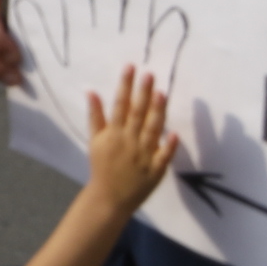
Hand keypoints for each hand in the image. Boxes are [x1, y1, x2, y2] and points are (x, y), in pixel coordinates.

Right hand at [77, 64, 179, 213]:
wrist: (109, 198)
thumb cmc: (102, 167)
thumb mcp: (95, 141)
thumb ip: (95, 116)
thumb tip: (91, 91)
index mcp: (114, 134)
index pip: (120, 104)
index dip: (125, 85)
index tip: (131, 67)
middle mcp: (129, 142)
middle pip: (137, 114)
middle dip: (142, 93)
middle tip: (149, 73)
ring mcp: (143, 156)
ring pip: (151, 130)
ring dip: (156, 112)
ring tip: (162, 93)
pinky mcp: (155, 170)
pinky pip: (163, 157)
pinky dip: (169, 146)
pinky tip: (174, 133)